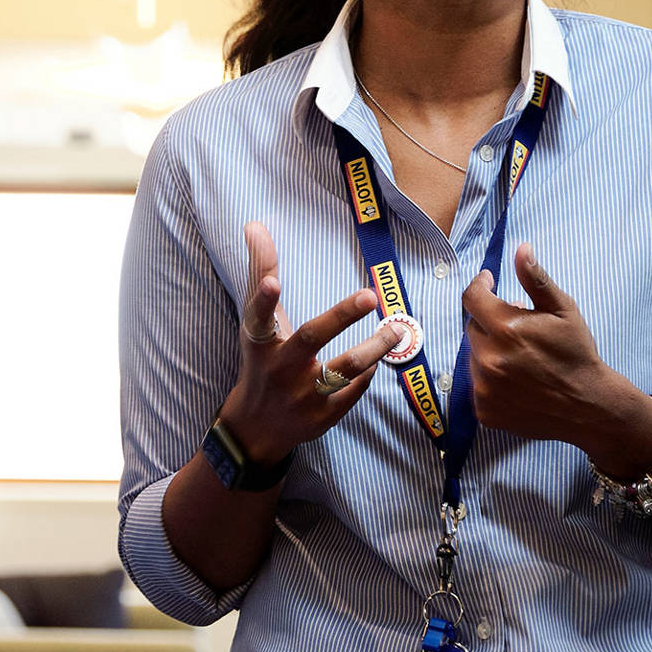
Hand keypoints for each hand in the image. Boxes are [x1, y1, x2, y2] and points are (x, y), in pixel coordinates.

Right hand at [216, 221, 402, 468]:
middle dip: (341, 316)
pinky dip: (366, 374)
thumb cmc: (260, 361)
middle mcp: (279, 368)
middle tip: (369, 295)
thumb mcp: (255, 321)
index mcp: (261, 341)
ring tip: (396, 329)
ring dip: (373, 349)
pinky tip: (377, 359)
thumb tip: (255, 224)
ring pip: (343, 369)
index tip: (273, 282)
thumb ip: (259, 272)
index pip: (259, 315)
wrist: (256, 427)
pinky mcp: (322, 416)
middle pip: (311, 337)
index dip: (264, 298)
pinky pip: (353, 391)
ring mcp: (301, 395)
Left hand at [463, 244, 651, 476]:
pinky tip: (516, 379)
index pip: (472, 298)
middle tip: (519, 327)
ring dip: (490, 349)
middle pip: (474, 326)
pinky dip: (491, 378)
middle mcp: (490, 359)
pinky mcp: (485, 410)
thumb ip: (536, 279)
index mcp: (506, 328)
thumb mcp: (563, 310)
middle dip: (491, 321)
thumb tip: (520, 248)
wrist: (588, 406)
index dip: (480, 285)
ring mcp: (485, 388)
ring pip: (474, 356)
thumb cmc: (577, 354)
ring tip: (520, 356)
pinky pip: (477, 384)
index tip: (489, 282)